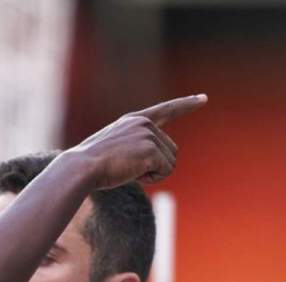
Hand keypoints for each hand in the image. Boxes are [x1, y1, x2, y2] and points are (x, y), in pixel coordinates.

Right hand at [68, 94, 206, 188]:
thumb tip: (149, 162)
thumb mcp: (113, 150)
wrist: (82, 168)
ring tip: (127, 170)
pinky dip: (152, 178)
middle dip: (156, 166)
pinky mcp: (151, 149)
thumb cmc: (91, 166)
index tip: (203, 98)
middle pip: (171, 150)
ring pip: (170, 162)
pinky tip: (132, 174)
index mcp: (133, 120)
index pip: (165, 110)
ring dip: (153, 173)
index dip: (186, 104)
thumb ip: (135, 148)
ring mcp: (148, 135)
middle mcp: (143, 124)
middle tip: (129, 169)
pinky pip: (166, 171)